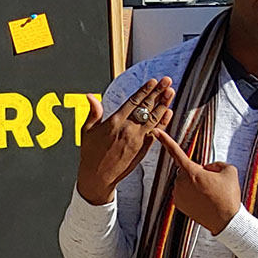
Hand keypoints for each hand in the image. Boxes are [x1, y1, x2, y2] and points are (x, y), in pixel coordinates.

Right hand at [76, 77, 174, 204]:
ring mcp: (137, 139)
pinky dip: (163, 122)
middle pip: (146, 106)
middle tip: (167, 81)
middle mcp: (128, 128)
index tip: (153, 81)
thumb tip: (90, 96)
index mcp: (114, 122)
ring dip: (164, 104)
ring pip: (154, 118)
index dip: (144, 90)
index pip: (133, 101)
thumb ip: (93, 112)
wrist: (98, 176)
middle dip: (158, 92)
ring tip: (170, 92)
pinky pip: (156, 132)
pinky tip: (168, 112)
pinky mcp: (143, 149)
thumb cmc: (90, 154)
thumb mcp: (86, 131)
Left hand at [153, 129, 241, 234]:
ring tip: (209, 193)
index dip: (165, 140)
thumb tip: (207, 167)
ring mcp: (178, 194)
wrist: (226, 221)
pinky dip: (192, 194)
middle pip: (187, 169)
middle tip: (212, 183)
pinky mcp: (178, 204)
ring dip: (194, 184)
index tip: (155, 132)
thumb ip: (216, 163)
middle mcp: (181, 182)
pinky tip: (203, 200)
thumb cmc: (228, 196)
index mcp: (192, 172)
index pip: (176, 151)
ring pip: (185, 181)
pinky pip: (183, 193)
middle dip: (197, 172)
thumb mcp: (229, 171)